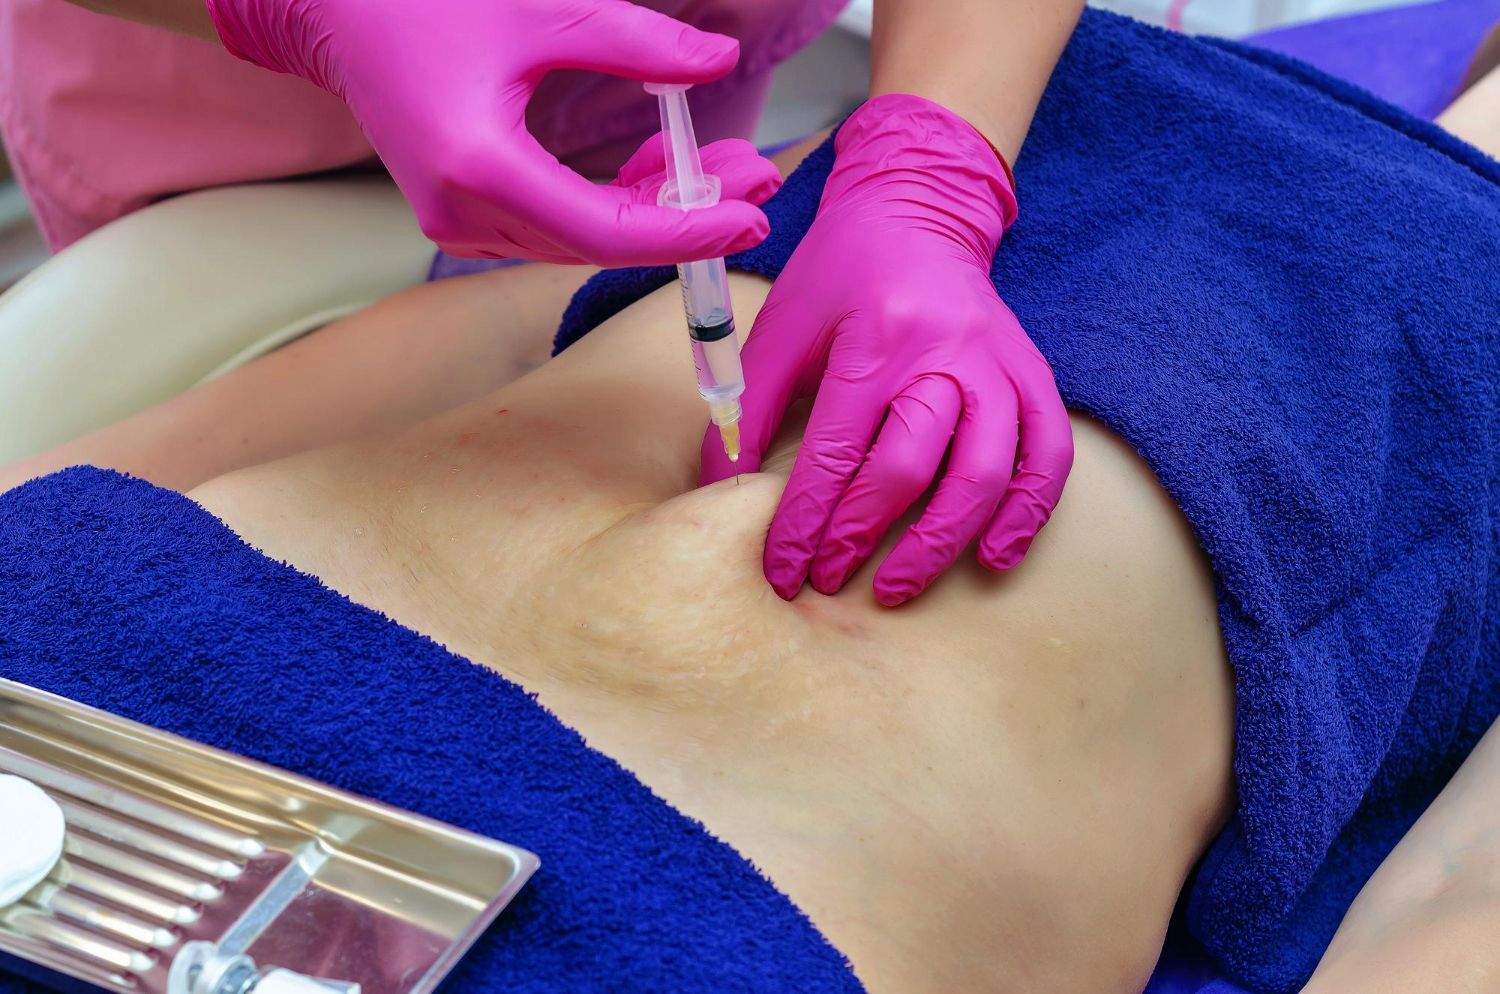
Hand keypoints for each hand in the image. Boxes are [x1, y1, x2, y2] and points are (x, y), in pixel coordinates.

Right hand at [205, 0, 775, 264]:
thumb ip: (636, 43)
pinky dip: (611, 204)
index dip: (686, 230)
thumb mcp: (541, 12)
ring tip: (722, 167)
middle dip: (685, 215)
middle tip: (756, 181)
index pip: (606, 231)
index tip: (750, 219)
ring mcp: (458, 223)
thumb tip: (714, 64)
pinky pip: (555, 227)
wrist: (339, 15)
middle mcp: (464, 213)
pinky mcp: (461, 216)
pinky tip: (660, 168)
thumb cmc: (422, 4)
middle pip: (600, 242)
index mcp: (479, 168)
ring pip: (581, 240)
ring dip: (654, 209)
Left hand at [700, 94, 1072, 605]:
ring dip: (942, 541)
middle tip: (828, 579)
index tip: (784, 571)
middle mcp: (945, 350)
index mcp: (874, 335)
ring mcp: (997, 363)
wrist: (917, 209)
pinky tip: (994, 557)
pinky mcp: (1032, 373)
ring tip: (898, 587)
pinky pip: (1049, 453)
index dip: (806, 521)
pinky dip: (1027, 512)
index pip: (837, 450)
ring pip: (986, 470)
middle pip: (912, 465)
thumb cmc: (840, 274)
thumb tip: (721, 488)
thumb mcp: (781, 326)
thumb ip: (748, 406)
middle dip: (863, 534)